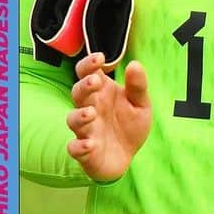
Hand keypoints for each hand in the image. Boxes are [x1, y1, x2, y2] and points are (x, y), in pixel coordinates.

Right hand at [66, 53, 151, 181]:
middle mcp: (90, 108)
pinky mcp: (85, 151)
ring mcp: (85, 130)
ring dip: (80, 116)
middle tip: (95, 82)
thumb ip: (137, 86)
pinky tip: (90, 144)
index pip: (88, 74)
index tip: (99, 57)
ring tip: (91, 113)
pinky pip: (75, 148)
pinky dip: (79, 146)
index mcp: (102, 93)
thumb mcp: (140, 104)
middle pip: (78, 93)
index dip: (89, 64)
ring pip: (73, 119)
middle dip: (84, 87)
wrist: (128, 155)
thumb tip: (135, 64)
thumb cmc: (129, 124)